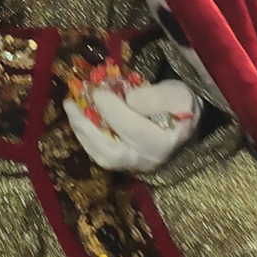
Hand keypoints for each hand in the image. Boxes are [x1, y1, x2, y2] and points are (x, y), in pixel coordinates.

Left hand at [64, 79, 200, 172]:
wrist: (186, 122)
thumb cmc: (182, 105)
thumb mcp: (178, 94)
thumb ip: (156, 97)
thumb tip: (128, 99)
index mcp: (166, 142)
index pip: (133, 129)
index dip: (112, 110)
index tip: (97, 91)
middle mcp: (149, 160)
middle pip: (112, 152)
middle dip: (86, 128)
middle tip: (71, 104)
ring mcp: (136, 166)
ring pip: (103, 157)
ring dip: (82, 133)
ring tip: (71, 109)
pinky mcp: (125, 163)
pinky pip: (101, 155)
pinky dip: (87, 138)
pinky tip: (78, 119)